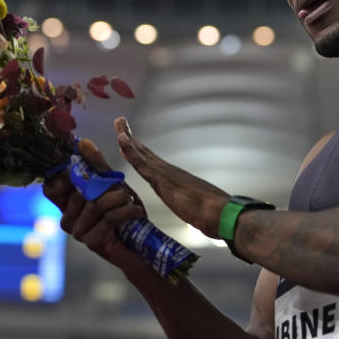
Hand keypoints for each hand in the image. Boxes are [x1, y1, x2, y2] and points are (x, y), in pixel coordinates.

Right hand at [43, 138, 146, 271]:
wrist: (140, 246)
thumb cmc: (124, 214)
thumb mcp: (112, 186)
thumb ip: (97, 166)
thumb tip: (82, 142)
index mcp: (67, 204)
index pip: (52, 187)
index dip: (63, 175)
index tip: (83, 167)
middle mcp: (67, 219)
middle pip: (80, 192)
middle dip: (105, 186)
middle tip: (122, 189)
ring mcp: (78, 232)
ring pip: (95, 204)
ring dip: (119, 198)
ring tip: (130, 200)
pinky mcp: (92, 242)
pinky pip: (109, 218)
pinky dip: (126, 211)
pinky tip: (136, 211)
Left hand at [115, 116, 229, 237]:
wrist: (221, 214)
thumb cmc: (213, 216)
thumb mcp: (198, 211)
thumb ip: (194, 207)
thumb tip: (198, 212)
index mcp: (175, 179)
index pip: (152, 162)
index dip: (139, 151)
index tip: (128, 140)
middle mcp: (169, 171)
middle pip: (145, 152)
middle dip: (131, 138)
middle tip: (120, 122)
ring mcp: (165, 173)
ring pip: (142, 153)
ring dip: (128, 137)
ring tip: (118, 122)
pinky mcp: (162, 179)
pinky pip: (141, 162)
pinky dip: (131, 150)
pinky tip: (122, 140)